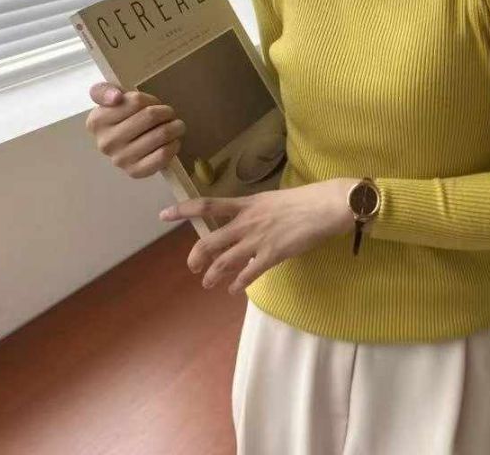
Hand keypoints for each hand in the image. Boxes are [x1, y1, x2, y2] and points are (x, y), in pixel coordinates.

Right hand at [86, 82, 186, 178]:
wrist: (126, 145)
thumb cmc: (122, 117)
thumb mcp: (110, 98)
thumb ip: (105, 90)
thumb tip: (115, 98)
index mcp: (97, 121)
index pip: (137, 101)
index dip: (151, 100)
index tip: (152, 104)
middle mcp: (106, 142)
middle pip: (150, 116)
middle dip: (167, 112)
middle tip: (170, 114)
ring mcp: (120, 159)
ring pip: (161, 134)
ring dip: (175, 127)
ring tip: (176, 126)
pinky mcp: (135, 172)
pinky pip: (163, 155)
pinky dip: (174, 145)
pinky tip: (173, 142)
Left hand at [158, 177, 359, 293]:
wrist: (325, 207)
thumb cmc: (304, 200)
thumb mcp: (272, 200)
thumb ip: (255, 212)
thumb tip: (246, 222)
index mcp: (247, 204)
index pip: (208, 205)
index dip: (183, 210)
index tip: (163, 214)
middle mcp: (247, 222)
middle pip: (210, 241)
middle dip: (196, 257)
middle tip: (192, 267)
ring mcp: (258, 240)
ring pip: (224, 262)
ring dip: (212, 275)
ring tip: (208, 282)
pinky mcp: (272, 255)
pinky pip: (248, 274)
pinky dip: (238, 284)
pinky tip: (234, 289)